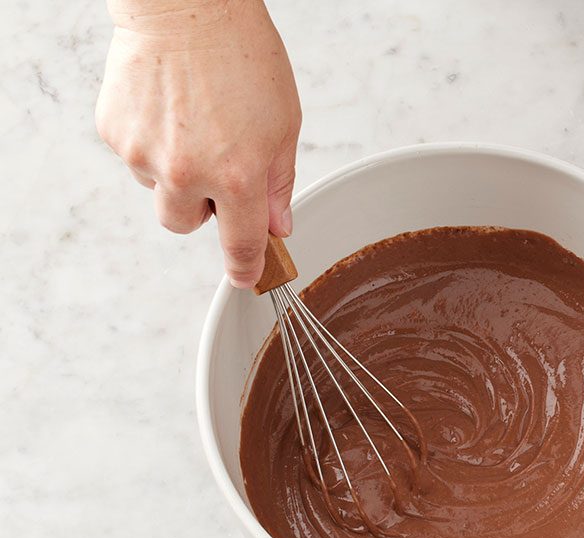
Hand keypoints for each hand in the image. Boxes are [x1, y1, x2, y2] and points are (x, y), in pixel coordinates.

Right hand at [96, 0, 300, 286]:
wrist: (186, 8)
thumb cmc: (241, 57)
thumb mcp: (283, 124)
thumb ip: (278, 183)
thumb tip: (276, 226)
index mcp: (237, 177)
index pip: (240, 244)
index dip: (245, 269)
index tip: (246, 280)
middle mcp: (187, 173)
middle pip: (185, 225)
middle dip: (202, 208)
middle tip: (216, 167)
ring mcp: (144, 155)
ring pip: (158, 190)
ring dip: (175, 172)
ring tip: (193, 123)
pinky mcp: (115, 133)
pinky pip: (135, 157)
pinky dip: (151, 142)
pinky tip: (168, 108)